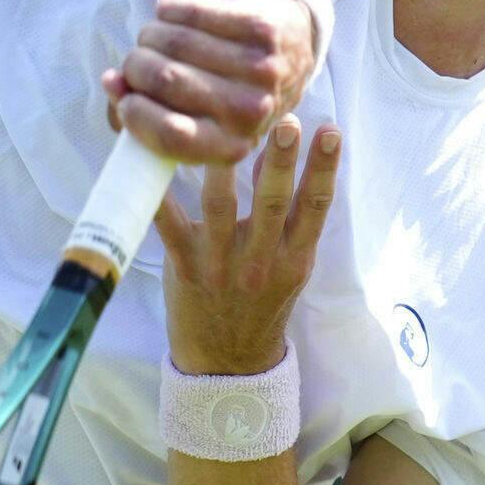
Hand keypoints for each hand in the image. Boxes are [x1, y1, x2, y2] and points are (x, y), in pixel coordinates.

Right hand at [101, 0, 321, 167]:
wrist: (286, 50)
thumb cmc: (220, 89)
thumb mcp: (189, 116)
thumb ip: (141, 112)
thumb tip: (112, 82)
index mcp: (230, 147)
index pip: (170, 135)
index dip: (133, 114)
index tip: (125, 98)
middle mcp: (251, 113)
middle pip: (164, 80)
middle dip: (135, 66)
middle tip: (136, 63)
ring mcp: (262, 69)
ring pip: (173, 41)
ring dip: (150, 35)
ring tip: (153, 39)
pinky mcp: (262, 28)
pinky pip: (190, 10)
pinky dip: (169, 9)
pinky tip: (171, 14)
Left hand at [155, 114, 340, 376]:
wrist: (229, 362)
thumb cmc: (262, 302)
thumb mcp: (289, 265)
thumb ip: (287, 217)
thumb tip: (279, 153)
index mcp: (295, 258)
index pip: (315, 206)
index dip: (324, 168)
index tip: (330, 130)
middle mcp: (262, 261)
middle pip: (274, 204)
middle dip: (281, 162)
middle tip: (288, 122)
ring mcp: (221, 266)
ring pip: (221, 209)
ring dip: (223, 170)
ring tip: (223, 132)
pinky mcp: (185, 269)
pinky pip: (169, 228)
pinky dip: (161, 199)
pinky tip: (154, 166)